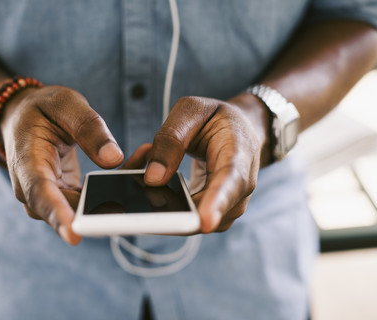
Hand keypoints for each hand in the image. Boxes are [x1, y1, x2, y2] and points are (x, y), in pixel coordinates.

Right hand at [0, 86, 123, 244]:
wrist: (24, 120)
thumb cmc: (42, 110)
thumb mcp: (65, 104)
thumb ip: (88, 127)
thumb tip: (113, 159)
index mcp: (27, 161)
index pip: (40, 193)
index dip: (57, 215)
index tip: (75, 235)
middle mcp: (34, 188)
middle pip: (66, 211)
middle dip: (101, 211)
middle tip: (137, 205)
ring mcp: (50, 197)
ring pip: (83, 209)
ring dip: (115, 196)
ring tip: (144, 172)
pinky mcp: (66, 198)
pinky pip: (91, 202)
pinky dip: (114, 190)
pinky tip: (136, 171)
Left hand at [144, 95, 270, 232]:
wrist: (240, 131)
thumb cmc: (217, 119)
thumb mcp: (192, 111)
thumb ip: (171, 140)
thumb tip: (152, 179)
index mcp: (239, 154)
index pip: (231, 181)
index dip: (217, 203)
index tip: (205, 222)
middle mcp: (239, 188)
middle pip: (206, 213)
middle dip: (168, 209)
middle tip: (136, 185)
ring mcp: (226, 206)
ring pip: (189, 221)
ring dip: (158, 197)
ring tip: (144, 161)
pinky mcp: (210, 213)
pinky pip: (181, 217)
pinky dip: (160, 199)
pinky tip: (150, 175)